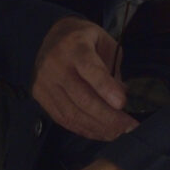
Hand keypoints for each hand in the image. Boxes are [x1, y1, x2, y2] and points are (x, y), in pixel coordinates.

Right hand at [32, 16, 134, 140]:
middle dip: (108, 117)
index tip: (122, 104)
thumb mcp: (106, 44)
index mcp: (74, 46)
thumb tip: (122, 97)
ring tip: (118, 134)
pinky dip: (83, 129)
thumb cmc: (86, 39)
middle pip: (81, 97)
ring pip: (71, 112)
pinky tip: (100, 133)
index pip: (89, 69)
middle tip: (129, 128)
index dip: (105, 88)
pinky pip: (62, 118)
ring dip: (97, 128)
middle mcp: (55, 65)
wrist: (54, 35)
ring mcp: (44, 82)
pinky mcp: (39, 95)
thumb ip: (114, 70)